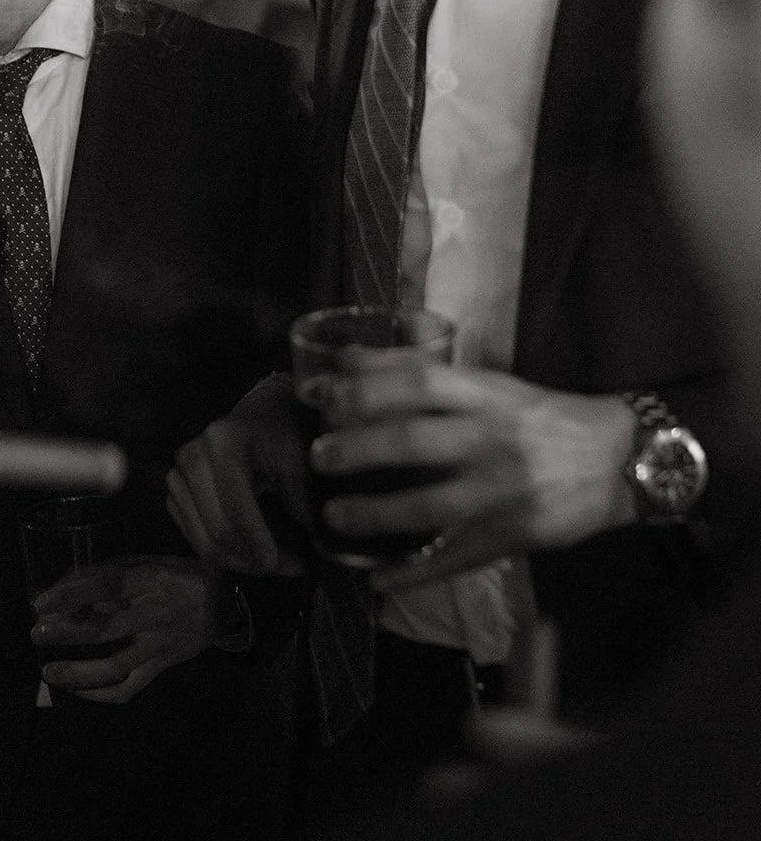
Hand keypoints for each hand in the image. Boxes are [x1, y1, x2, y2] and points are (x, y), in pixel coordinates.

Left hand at [31, 555, 213, 703]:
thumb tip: (68, 582)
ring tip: (49, 671)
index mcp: (150, 580)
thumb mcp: (149, 562)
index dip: (71, 594)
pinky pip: (129, 687)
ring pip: (115, 666)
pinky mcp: (162, 666)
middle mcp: (154, 613)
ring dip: (78, 672)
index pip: (105, 587)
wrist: (225, 603)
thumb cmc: (180, 575)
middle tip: (38, 633)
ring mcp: (159, 644)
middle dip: (66, 633)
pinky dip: (101, 694)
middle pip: (105, 628)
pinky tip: (78, 691)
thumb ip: (113, 572)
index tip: (41, 601)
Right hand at [166, 374, 311, 576]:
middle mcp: (191, 456)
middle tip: (291, 566)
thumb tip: (311, 543)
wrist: (260, 415)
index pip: (236, 510)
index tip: (294, 565)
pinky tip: (252, 549)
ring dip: (242, 562)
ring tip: (276, 561)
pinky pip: (194, 539)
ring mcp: (177, 474)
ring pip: (204, 542)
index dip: (262, 545)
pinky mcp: (174, 492)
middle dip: (255, 559)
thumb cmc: (282, 435)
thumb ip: (302, 496)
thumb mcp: (299, 457)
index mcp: (222, 442)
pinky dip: (224, 554)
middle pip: (218, 531)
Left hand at [311, 364, 636, 592]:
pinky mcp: (513, 536)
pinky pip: (455, 558)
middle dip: (359, 449)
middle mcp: (492, 439)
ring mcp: (503, 491)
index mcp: (487, 395)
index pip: (418, 381)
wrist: (618, 459)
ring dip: (375, 513)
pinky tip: (377, 580)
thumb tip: (349, 357)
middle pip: (415, 440)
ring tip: (333, 516)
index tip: (319, 393)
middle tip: (318, 456)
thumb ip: (426, 373)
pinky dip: (413, 573)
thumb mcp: (492, 384)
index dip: (364, 384)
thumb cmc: (541, 416)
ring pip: (430, 504)